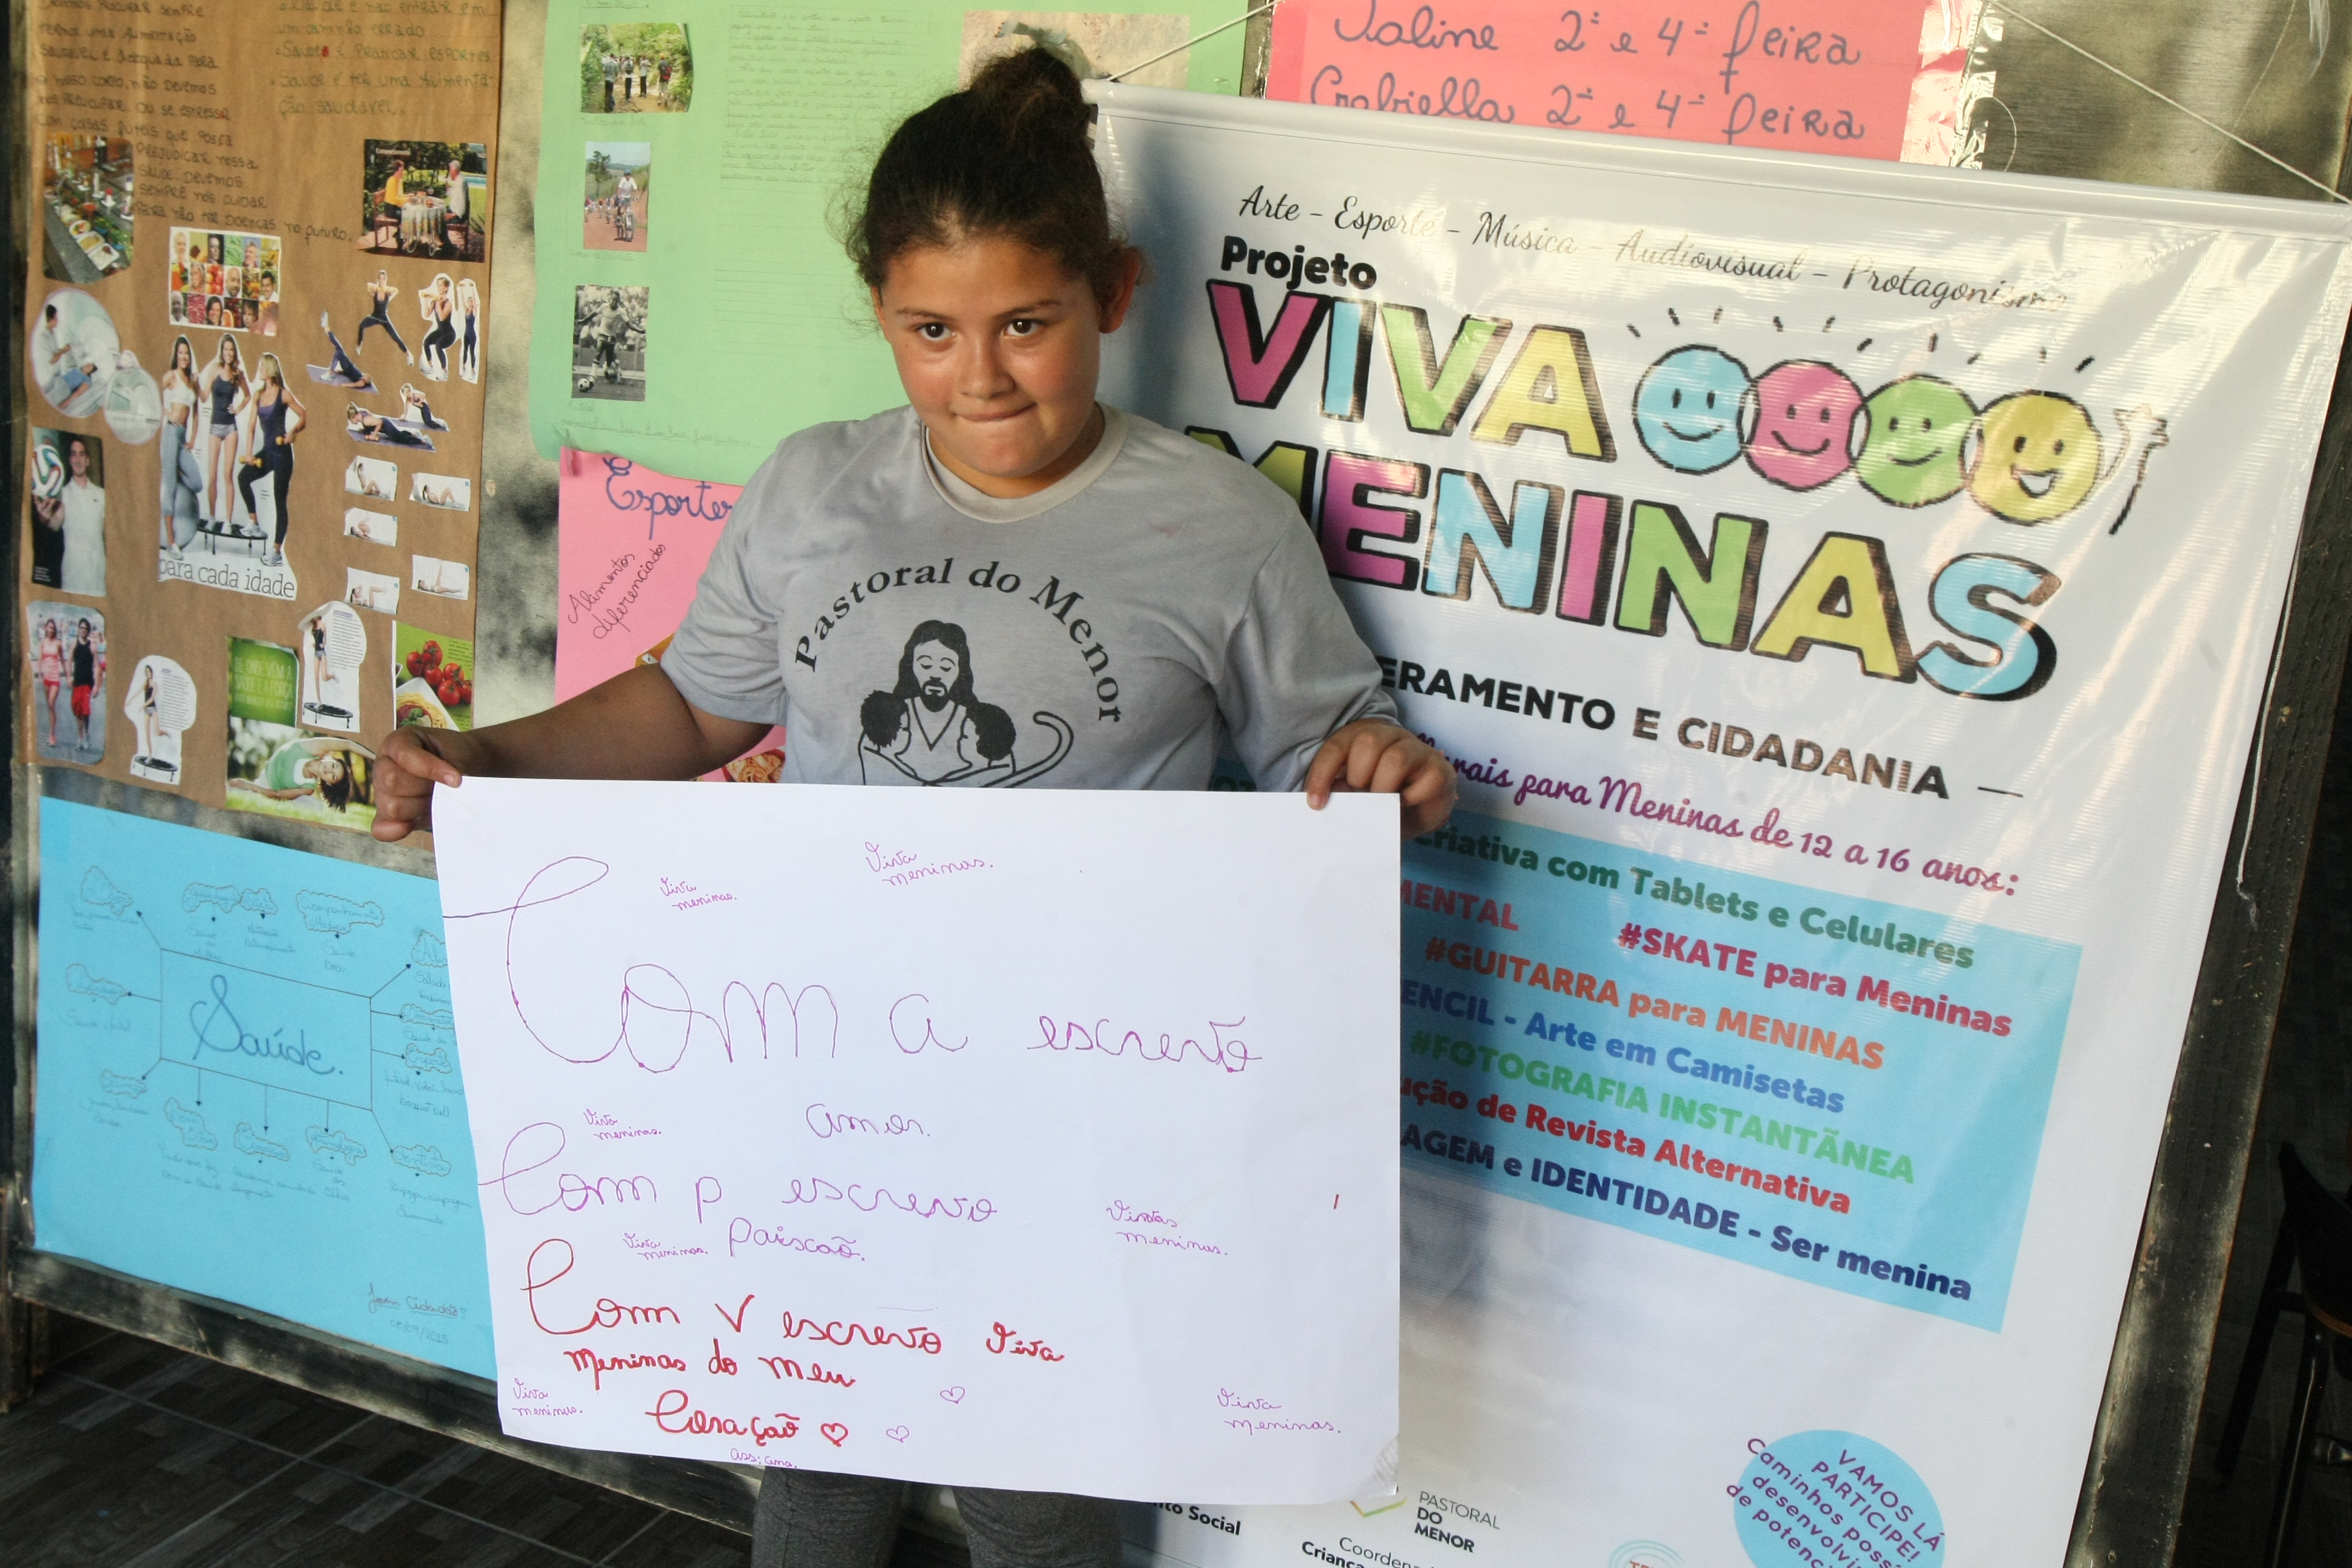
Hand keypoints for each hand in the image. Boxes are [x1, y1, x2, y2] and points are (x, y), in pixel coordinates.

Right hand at [372, 725, 474, 840]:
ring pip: (392, 807)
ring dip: (419, 807)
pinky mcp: (387, 816)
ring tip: (434, 800)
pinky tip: (411, 825)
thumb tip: (452, 786)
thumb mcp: (456, 755)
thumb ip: (451, 768)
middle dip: (424, 788)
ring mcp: (381, 791)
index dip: (431, 769)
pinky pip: (381, 829)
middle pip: (392, 782)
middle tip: (442, 788)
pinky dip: (397, 830)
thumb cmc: (458, 760)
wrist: (465, 772)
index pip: (404, 756)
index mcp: (397, 743)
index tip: (456, 779)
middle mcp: (383, 765)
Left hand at [1305, 719, 1456, 838]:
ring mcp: (1418, 749)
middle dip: (1358, 777)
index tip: (1316, 804)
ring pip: (1396, 758)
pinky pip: (1427, 778)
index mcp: (1361, 736)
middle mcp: (1390, 736)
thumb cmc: (1378, 799)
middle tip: (1361, 799)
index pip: (1337, 747)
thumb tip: (1324, 802)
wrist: (1416, 814)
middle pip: (1368, 743)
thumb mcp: (1353, 795)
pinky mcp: (1440, 769)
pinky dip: (1411, 797)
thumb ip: (1340, 792)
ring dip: (1382, 787)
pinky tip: (1404, 804)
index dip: (1322, 774)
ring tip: (1380, 804)